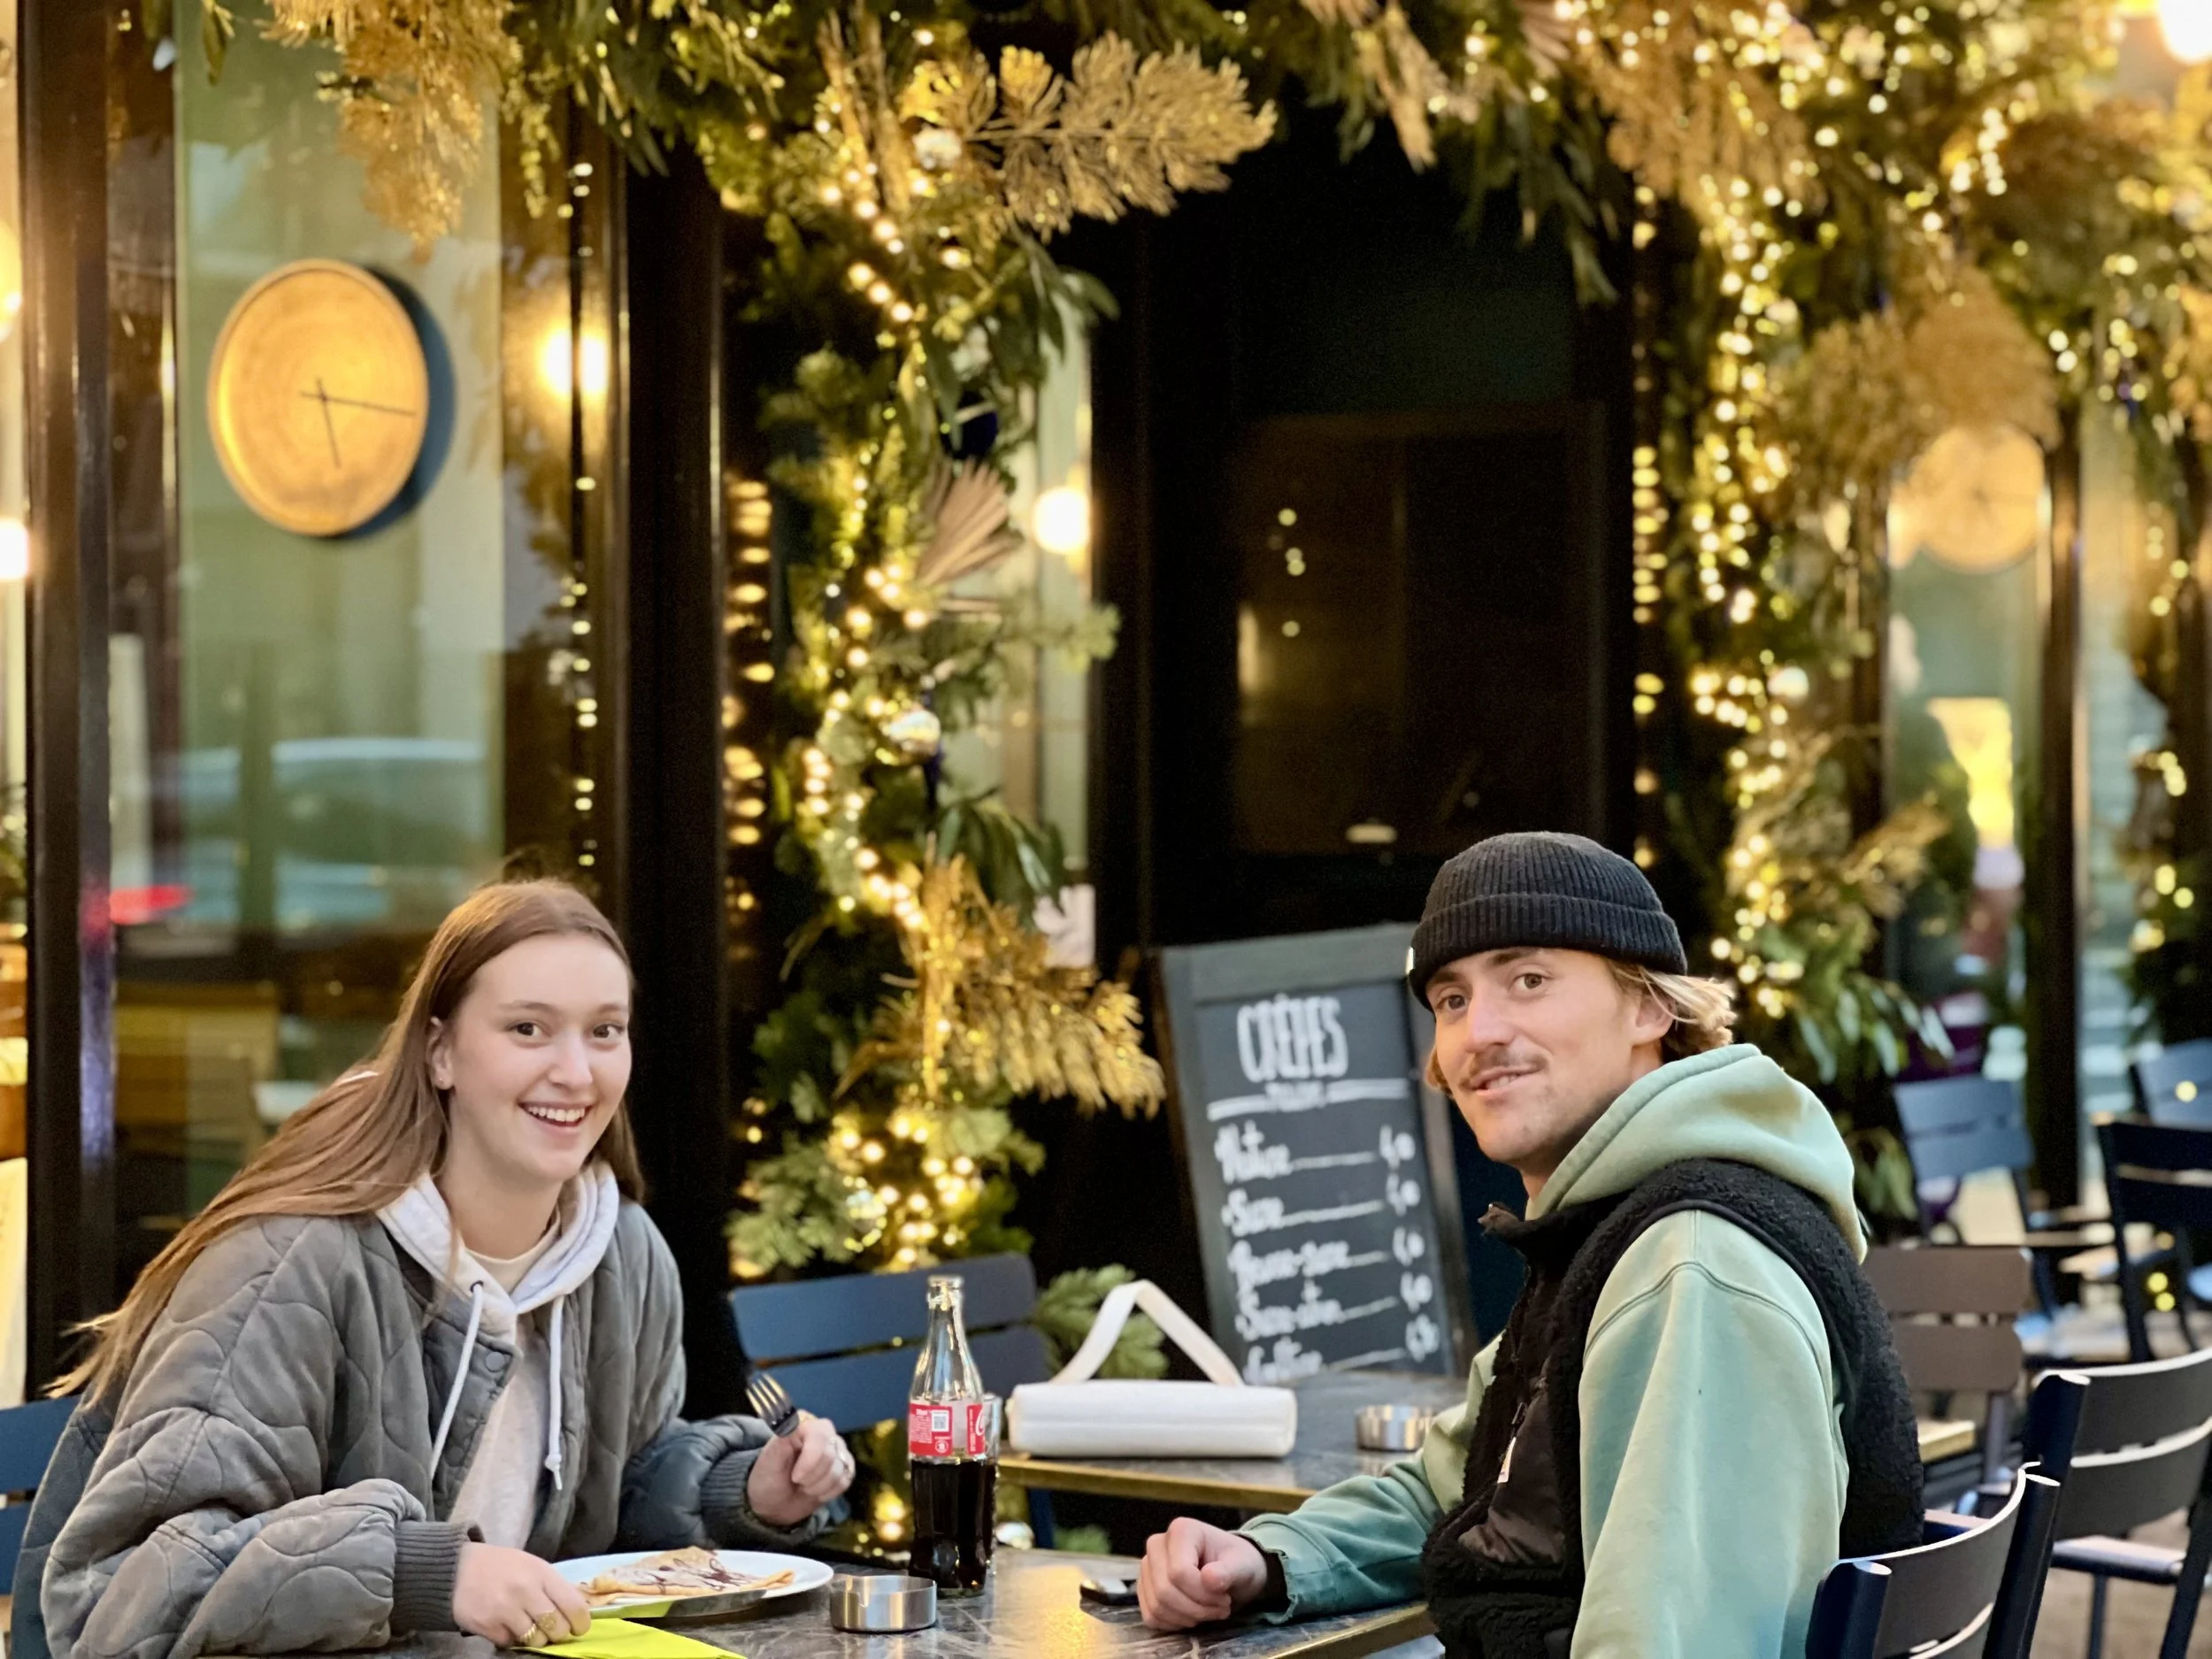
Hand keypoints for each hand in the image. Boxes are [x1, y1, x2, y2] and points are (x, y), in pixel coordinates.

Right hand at [451, 1542, 590, 1646]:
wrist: (457, 1569)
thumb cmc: (501, 1566)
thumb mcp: (532, 1566)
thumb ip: (552, 1587)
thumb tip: (576, 1611)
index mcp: (541, 1573)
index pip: (574, 1606)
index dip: (580, 1623)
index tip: (578, 1628)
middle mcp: (526, 1591)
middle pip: (556, 1628)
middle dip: (557, 1633)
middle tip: (550, 1628)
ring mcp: (505, 1610)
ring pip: (536, 1640)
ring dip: (534, 1637)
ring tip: (526, 1625)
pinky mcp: (487, 1626)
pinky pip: (511, 1643)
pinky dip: (510, 1638)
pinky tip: (504, 1624)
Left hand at [746, 1413, 855, 1527]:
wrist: (775, 1503)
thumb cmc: (769, 1478)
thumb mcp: (768, 1463)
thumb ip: (780, 1443)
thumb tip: (790, 1422)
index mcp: (804, 1426)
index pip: (820, 1435)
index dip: (810, 1460)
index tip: (795, 1477)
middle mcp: (824, 1434)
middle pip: (831, 1456)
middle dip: (812, 1477)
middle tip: (797, 1482)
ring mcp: (837, 1451)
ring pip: (840, 1470)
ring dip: (819, 1487)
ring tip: (804, 1487)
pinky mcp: (844, 1468)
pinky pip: (846, 1480)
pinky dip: (829, 1492)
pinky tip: (815, 1491)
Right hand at [1138, 1518, 1269, 1629]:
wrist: (1231, 1570)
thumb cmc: (1237, 1563)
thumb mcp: (1243, 1565)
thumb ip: (1229, 1571)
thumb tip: (1209, 1579)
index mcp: (1181, 1530)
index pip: (1179, 1572)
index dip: (1203, 1594)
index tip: (1226, 1599)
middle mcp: (1157, 1544)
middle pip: (1164, 1590)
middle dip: (1196, 1609)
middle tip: (1220, 1609)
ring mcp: (1148, 1566)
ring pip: (1157, 1606)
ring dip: (1187, 1618)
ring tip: (1209, 1612)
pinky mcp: (1145, 1587)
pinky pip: (1150, 1616)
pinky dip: (1173, 1623)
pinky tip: (1192, 1616)